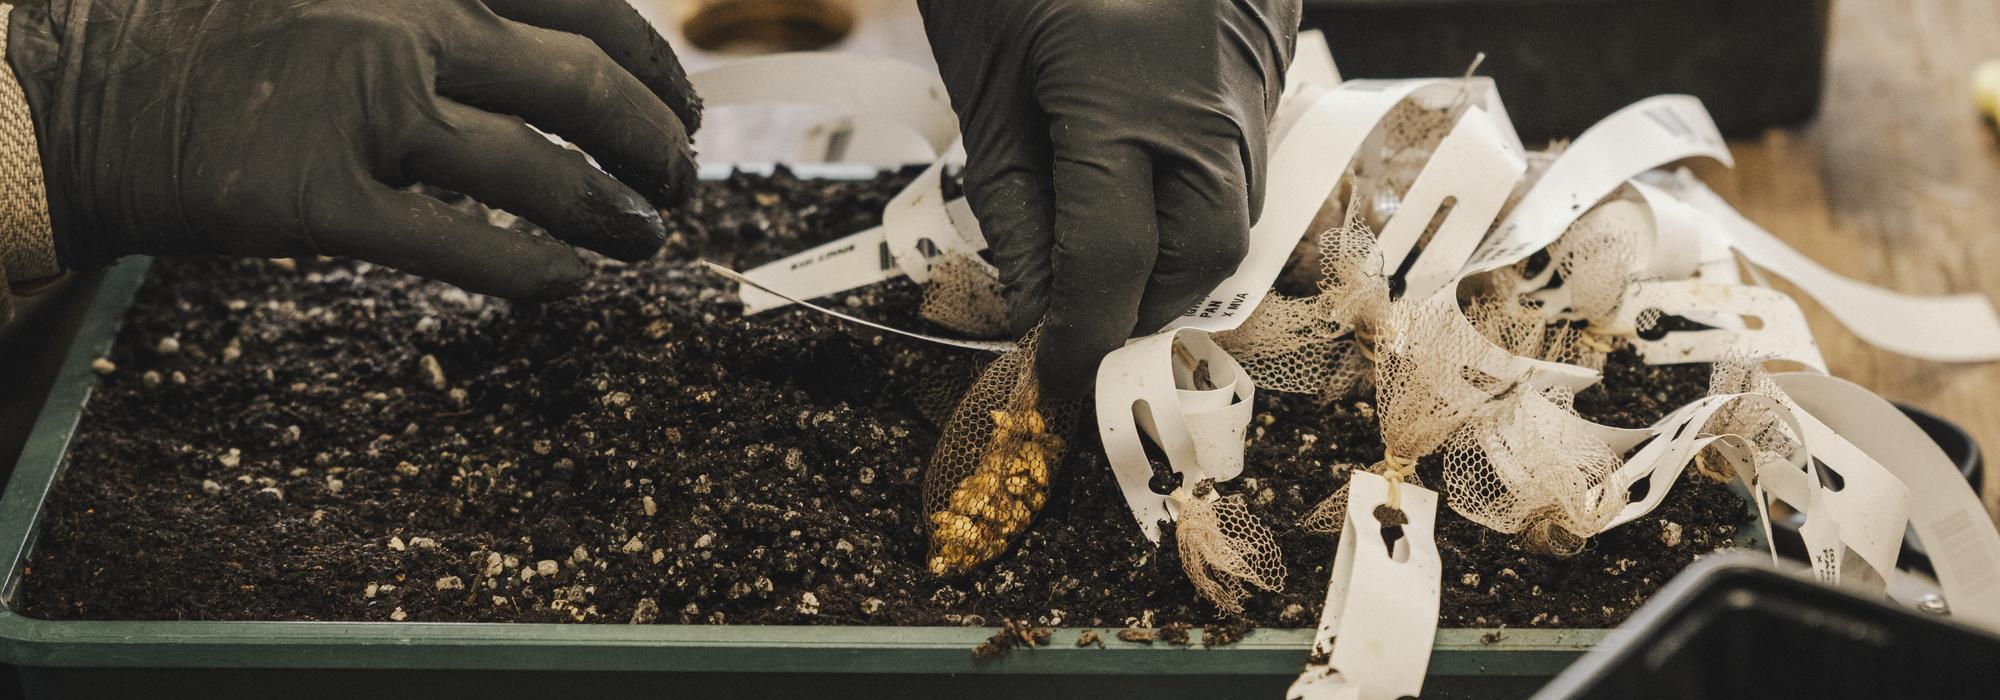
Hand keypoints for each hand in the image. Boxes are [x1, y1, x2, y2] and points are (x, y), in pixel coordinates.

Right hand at [6, 0, 701, 299]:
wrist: (85, 88)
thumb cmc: (234, 38)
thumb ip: (455, 6)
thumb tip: (579, 51)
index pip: (587, 6)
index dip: (655, 66)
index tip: (681, 107)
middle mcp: (401, 19)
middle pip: (584, 88)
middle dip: (656, 145)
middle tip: (678, 183)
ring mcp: (359, 108)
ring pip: (539, 174)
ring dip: (618, 216)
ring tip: (647, 240)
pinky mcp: (316, 199)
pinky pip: (460, 246)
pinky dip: (534, 272)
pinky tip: (567, 285)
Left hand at [919, 0, 1297, 391]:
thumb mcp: (987, 77)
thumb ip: (1012, 200)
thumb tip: (1034, 301)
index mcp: (1122, 100)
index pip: (1111, 266)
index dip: (1079, 337)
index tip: (1051, 376)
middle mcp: (1206, 102)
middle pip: (1199, 257)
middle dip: (1139, 303)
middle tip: (1077, 310)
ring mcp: (1249, 84)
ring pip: (1235, 216)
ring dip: (1173, 256)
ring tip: (1105, 252)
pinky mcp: (1265, 67)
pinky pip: (1243, 163)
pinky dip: (1194, 198)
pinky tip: (1143, 187)